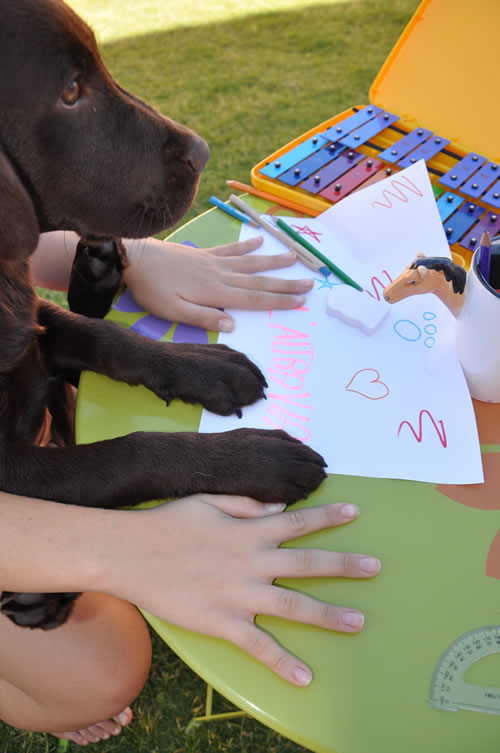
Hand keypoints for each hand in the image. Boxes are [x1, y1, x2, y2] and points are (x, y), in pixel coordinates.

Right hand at [107, 496, 380, 685]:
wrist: (131, 553)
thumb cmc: (168, 524)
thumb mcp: (209, 502)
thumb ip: (246, 504)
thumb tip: (278, 507)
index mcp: (250, 531)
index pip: (298, 521)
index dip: (329, 516)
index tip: (356, 511)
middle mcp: (252, 562)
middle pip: (308, 563)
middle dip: (344, 564)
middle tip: (375, 567)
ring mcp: (240, 594)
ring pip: (294, 605)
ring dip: (329, 614)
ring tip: (359, 622)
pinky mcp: (222, 623)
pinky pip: (258, 646)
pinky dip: (282, 663)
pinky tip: (305, 678)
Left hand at [122, 236, 313, 331]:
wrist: (134, 258)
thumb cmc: (152, 289)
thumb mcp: (173, 311)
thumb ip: (203, 317)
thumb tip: (233, 324)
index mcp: (215, 292)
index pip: (253, 298)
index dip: (278, 300)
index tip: (300, 301)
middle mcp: (219, 275)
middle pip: (258, 280)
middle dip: (285, 283)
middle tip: (309, 284)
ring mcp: (213, 262)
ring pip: (249, 262)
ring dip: (272, 261)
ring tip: (294, 258)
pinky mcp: (204, 254)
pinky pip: (230, 249)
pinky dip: (246, 245)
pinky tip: (259, 240)